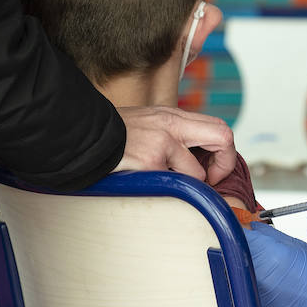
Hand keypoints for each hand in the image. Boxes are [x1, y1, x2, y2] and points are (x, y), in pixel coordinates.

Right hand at [113, 105, 234, 182]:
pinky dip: (162, 190)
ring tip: (160, 182)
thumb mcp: (147, 124)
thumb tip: (193, 159)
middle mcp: (171, 124)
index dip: (224, 153)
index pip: (218, 127)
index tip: (211, 170)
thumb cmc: (112, 135)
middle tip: (211, 180)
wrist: (82, 135)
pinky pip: (171, 184)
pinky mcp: (151, 160)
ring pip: (196, 173)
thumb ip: (172, 136)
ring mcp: (162, 141)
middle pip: (223, 137)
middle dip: (225, 165)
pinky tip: (144, 183)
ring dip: (183, 185)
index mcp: (172, 116)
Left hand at [242, 221, 306, 306]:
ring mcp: (254, 299)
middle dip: (235, 248)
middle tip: (246, 245)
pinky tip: (264, 284)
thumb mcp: (295, 246)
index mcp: (266, 257)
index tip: (238, 229)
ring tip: (258, 265)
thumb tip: (250, 228)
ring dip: (239, 267)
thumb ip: (268, 235)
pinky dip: (247, 286)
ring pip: (234, 277)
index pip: (236, 237)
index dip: (235, 230)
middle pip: (230, 257)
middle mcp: (256, 279)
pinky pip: (243, 294)